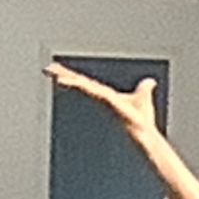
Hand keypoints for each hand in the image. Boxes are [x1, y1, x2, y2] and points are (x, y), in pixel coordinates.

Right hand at [45, 63, 159, 136]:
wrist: (143, 129)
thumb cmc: (141, 118)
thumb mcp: (143, 96)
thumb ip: (144, 88)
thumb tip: (150, 82)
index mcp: (106, 94)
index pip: (87, 82)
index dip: (73, 76)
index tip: (60, 70)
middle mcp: (101, 96)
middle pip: (80, 82)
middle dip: (64, 75)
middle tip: (47, 69)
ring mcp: (102, 98)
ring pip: (81, 84)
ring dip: (66, 78)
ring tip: (51, 72)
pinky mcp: (105, 99)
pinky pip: (90, 88)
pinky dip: (77, 83)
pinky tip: (65, 81)